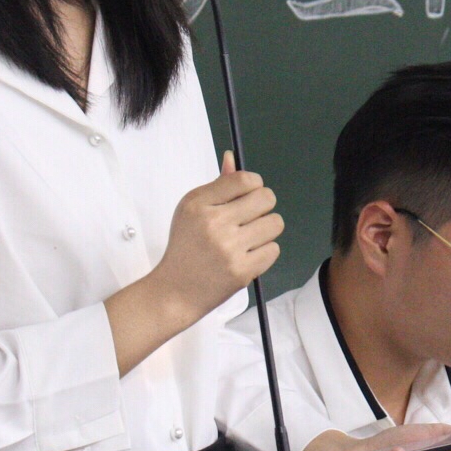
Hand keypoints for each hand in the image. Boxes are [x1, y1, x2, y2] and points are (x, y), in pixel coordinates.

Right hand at [147, 153, 283, 322]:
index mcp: (199, 204)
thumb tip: (233, 158)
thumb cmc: (185, 247)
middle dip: (263, 205)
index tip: (248, 195)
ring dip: (266, 230)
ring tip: (249, 238)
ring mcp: (229, 249)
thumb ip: (218, 185)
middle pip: (266, 198)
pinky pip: (274, 249)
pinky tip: (247, 256)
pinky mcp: (241, 271)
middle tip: (250, 217)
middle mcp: (214, 223)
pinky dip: (264, 252)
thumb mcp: (191, 210)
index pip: (244, 179)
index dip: (253, 185)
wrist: (175, 292)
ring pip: (275, 223)